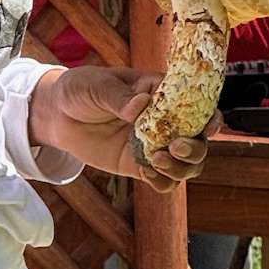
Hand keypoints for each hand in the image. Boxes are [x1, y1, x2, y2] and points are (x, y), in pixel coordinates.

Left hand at [27, 64, 216, 190]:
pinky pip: (164, 180)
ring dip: (181, 168)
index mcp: (161, 94)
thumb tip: (139, 106)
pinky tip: (146, 173)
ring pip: (187, 164)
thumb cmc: (80, 90)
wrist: (57, 115)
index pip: (198, 105)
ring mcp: (154, 145)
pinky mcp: (139, 164)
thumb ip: (118, 96)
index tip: (207, 126)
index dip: (210, 117)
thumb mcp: (96, 86)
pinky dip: (162, 181)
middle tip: (174, 147)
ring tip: (155, 161)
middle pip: (199, 140)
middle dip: (195, 148)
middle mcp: (165, 121)